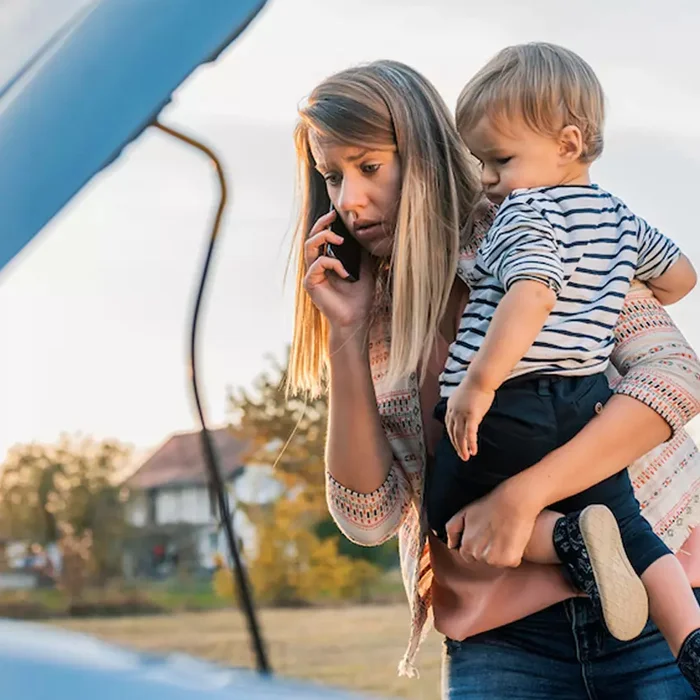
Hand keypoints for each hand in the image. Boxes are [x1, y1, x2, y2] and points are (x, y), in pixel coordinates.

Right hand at [303, 211, 374, 330]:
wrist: (358, 317)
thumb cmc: (360, 296)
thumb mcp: (364, 267)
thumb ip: (360, 251)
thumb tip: (363, 231)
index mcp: (328, 261)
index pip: (322, 237)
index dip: (326, 223)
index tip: (337, 214)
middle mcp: (317, 266)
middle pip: (312, 237)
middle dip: (321, 224)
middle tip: (333, 216)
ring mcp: (312, 274)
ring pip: (310, 246)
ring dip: (324, 238)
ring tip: (340, 240)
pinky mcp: (310, 283)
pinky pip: (317, 264)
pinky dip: (332, 264)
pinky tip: (345, 272)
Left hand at [445, 379, 494, 460]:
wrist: (480, 378)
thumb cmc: (476, 385)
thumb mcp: (466, 397)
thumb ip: (464, 407)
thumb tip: (469, 414)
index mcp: (451, 407)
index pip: (449, 425)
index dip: (452, 436)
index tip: (456, 444)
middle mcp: (453, 412)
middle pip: (453, 432)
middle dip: (457, 445)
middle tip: (461, 455)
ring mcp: (461, 414)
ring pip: (460, 435)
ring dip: (462, 448)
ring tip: (466, 457)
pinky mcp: (471, 415)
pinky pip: (470, 433)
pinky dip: (471, 443)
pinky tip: (473, 451)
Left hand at [445, 481, 539, 567]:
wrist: (513, 503)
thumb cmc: (491, 506)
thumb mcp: (464, 513)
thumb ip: (452, 530)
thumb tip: (451, 545)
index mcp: (466, 545)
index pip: (467, 555)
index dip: (476, 545)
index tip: (484, 535)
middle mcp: (478, 555)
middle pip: (481, 559)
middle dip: (486, 550)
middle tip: (494, 533)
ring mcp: (494, 559)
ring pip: (495, 562)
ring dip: (499, 554)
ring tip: (504, 535)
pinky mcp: (509, 560)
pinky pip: (510, 562)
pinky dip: (512, 555)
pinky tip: (513, 540)